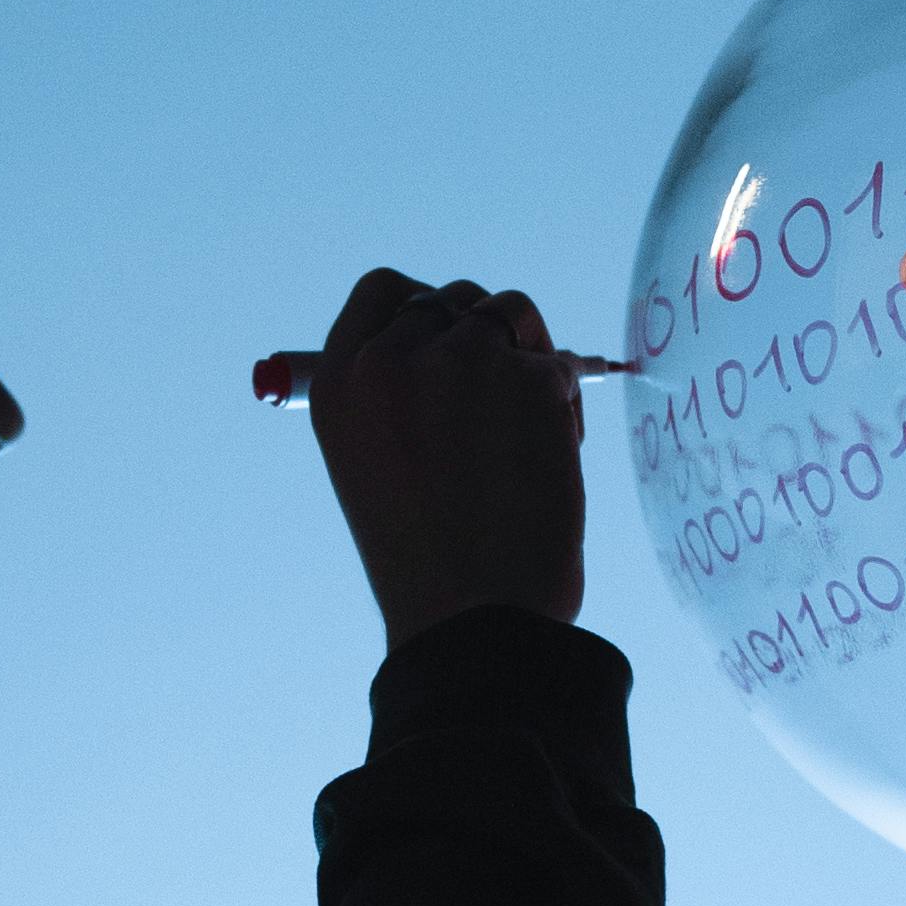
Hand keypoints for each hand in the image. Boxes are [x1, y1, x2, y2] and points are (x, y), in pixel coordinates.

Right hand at [296, 272, 587, 642]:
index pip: (384, 291)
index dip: (424, 307)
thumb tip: (454, 332)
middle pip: (453, 299)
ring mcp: (463, 360)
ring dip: (528, 353)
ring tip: (530, 424)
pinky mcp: (530, 376)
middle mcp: (393, 357)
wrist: (473, 614)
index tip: (449, 338)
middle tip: (501, 400)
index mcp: (341, 382)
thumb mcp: (374, 465)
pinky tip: (554, 456)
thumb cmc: (427, 561)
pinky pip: (558, 363)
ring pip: (512, 312)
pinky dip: (564, 402)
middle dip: (483, 337)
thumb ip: (397, 395)